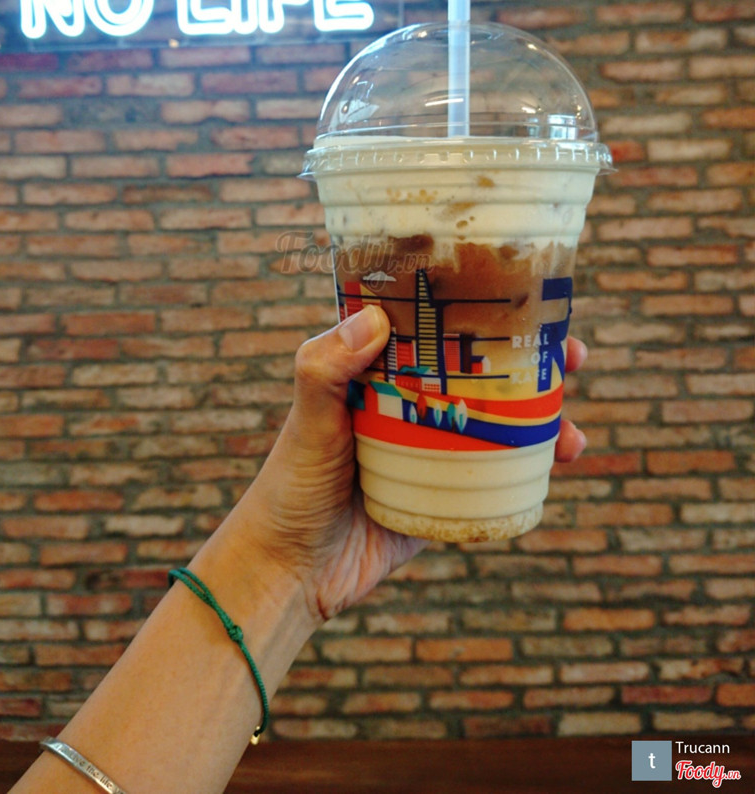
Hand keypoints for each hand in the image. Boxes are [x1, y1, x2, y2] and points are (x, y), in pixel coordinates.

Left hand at [241, 306, 587, 624]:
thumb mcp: (309, 420)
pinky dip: (535, 468)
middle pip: (487, 373)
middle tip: (572, 355)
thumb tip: (376, 319)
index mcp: (384, 375)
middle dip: (535, 362)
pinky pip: (499, 476)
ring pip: (504, 423)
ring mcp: (436, 451)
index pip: (441, 329)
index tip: (524, 296)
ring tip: (573, 431)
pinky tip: (560, 462)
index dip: (485, 310)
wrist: (293, 570)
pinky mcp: (448, 496)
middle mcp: (416, 406)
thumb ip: (326, 367)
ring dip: (547, 420)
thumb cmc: (291, 485)